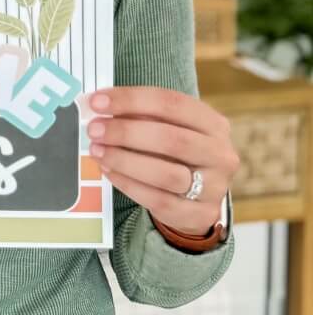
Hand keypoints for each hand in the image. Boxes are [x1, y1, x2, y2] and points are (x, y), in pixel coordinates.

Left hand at [86, 86, 239, 235]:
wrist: (197, 197)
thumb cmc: (174, 153)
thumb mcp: (165, 127)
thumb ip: (139, 115)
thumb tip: (98, 105)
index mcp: (213, 123)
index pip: (171, 103)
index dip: (131, 100)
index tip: (97, 102)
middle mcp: (220, 154)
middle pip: (172, 139)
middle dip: (126, 132)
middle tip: (94, 130)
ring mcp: (215, 187)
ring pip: (166, 174)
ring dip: (125, 160)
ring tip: (98, 151)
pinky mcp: (200, 214)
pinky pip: (159, 200)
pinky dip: (129, 184)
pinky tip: (109, 171)